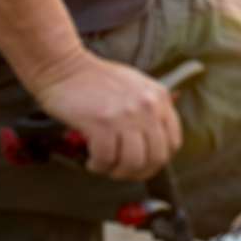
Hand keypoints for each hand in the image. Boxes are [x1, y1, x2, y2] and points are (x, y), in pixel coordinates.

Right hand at [31, 50, 181, 180]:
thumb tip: (152, 144)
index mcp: (159, 97)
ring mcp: (126, 115)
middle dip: (138, 172)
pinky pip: (106, 159)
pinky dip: (98, 166)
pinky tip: (92, 159)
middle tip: (121, 171)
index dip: (158, 160)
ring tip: (105, 164)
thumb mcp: (136, 87)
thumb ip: (149, 110)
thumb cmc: (98, 80)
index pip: (173, 142)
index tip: (144, 165)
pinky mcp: (102, 123)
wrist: (67, 68)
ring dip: (117, 171)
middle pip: (156, 157)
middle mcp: (148, 106)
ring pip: (133, 163)